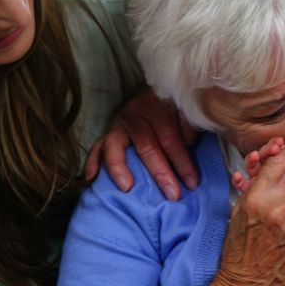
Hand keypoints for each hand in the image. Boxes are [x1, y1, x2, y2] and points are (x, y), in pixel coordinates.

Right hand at [85, 89, 199, 198]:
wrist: (158, 91)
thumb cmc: (175, 107)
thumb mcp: (186, 110)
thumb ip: (189, 124)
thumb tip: (189, 142)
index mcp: (158, 106)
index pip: (170, 137)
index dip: (182, 161)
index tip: (192, 183)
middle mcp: (135, 113)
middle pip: (146, 145)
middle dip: (160, 172)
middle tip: (172, 194)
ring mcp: (119, 123)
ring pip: (116, 145)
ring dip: (119, 168)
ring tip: (127, 187)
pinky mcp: (108, 132)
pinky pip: (97, 147)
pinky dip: (93, 162)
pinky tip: (92, 179)